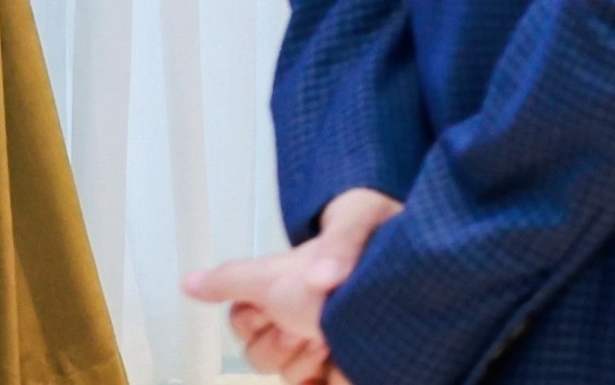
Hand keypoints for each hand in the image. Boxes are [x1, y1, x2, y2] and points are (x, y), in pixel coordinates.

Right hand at [188, 185, 400, 380]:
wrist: (426, 277)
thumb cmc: (377, 247)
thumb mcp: (319, 243)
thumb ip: (248, 268)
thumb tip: (188, 283)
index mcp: (285, 290)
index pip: (242, 320)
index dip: (255, 315)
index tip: (280, 300)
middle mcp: (300, 319)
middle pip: (259, 356)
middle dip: (283, 338)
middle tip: (313, 317)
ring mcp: (322, 347)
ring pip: (285, 373)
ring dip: (307, 357)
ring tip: (338, 333)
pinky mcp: (343, 371)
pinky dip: (322, 379)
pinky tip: (342, 364)